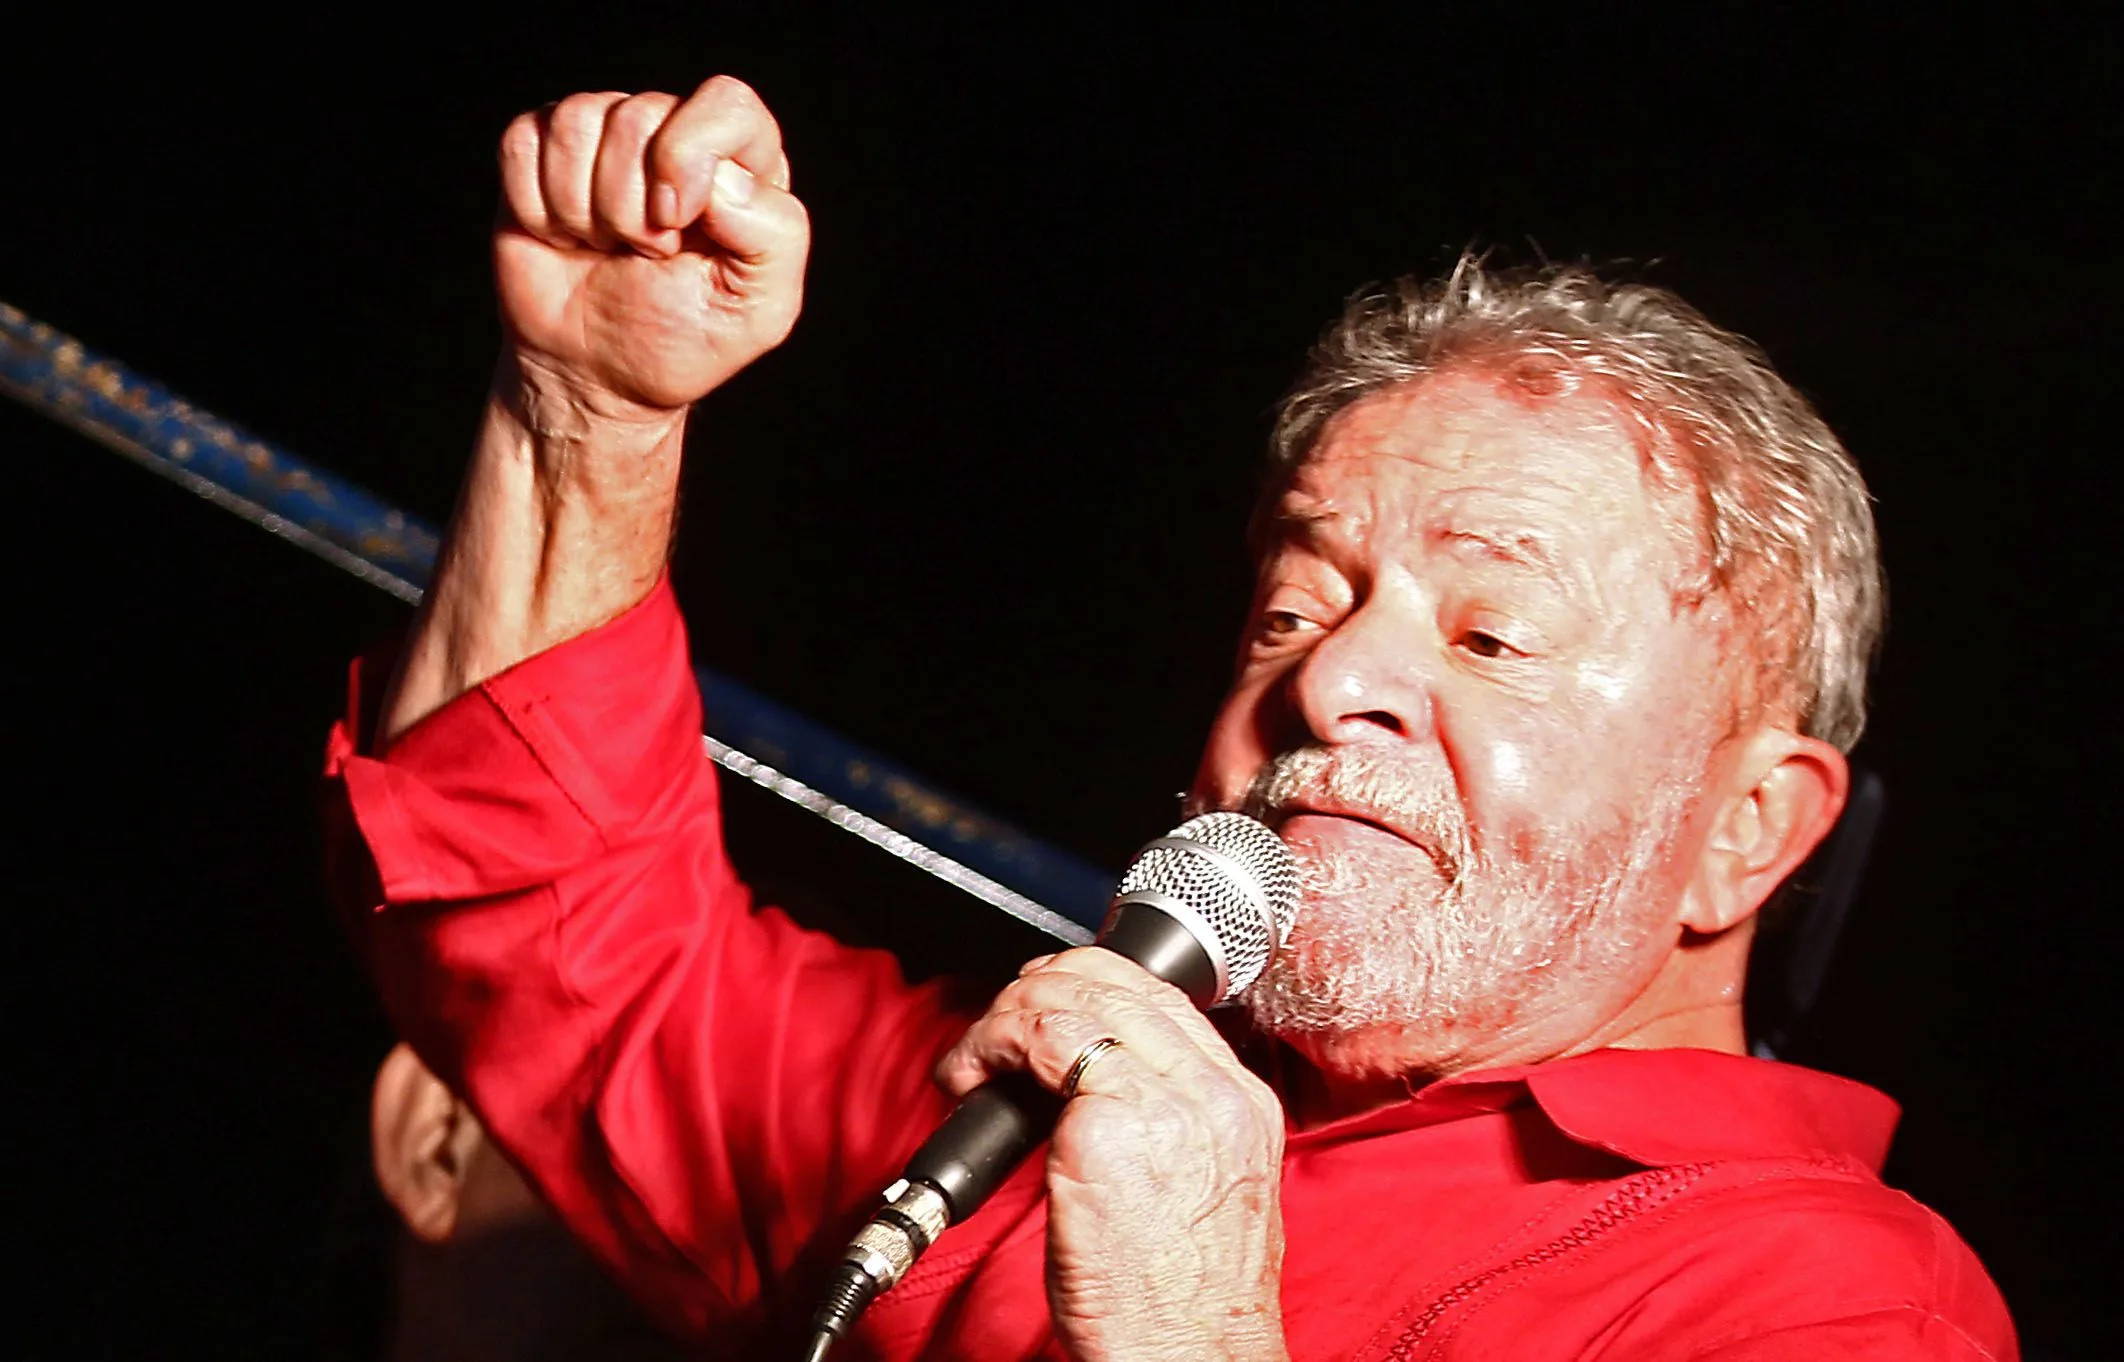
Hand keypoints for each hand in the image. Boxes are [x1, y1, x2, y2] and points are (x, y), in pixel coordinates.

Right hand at [493, 76, 808, 421]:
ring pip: (577, 121)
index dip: (690, 156)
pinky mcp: (541, 150)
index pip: (726, 104)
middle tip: (644, 253)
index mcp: (743, 166)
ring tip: (605, 248)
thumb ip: (776, 236)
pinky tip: (564, 238)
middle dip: (631, 207)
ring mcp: (605, 138)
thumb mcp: (760, 310)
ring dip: (583, 211)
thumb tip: (724, 178)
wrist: (598, 372)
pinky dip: (537, 208)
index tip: (676, 223)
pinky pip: (523, 142)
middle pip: (639, 115)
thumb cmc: (684, 341)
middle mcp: (675, 136)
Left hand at [937, 949, 1290, 1361]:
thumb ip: (1169, 1129)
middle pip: (1115, 983)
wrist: (1193, 1358)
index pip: (1161, 997)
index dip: (1090, 985)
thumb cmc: (1188, 1306)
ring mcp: (1163, 1105)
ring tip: (972, 1058)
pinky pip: (1038, 1045)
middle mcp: (1211, 1093)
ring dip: (1003, 1016)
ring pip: (1072, 1000)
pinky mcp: (1106, 1130)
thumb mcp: (1206, 1196)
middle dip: (1040, 989)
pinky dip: (988, 1046)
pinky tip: (967, 1080)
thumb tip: (1091, 1093)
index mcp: (1241, 1104)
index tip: (1046, 1006)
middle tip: (997, 1028)